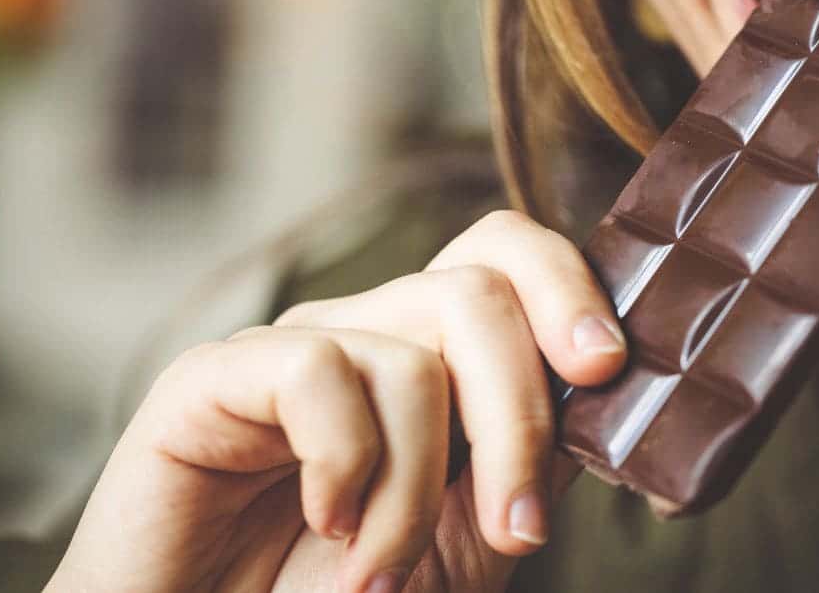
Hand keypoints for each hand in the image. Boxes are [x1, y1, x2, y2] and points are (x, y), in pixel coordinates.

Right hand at [48, 211, 626, 592]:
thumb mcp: (469, 536)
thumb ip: (531, 458)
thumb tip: (603, 392)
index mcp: (431, 357)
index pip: (505, 257)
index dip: (566, 288)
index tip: (605, 368)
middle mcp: (366, 334)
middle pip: (478, 292)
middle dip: (519, 419)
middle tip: (518, 531)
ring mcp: (294, 349)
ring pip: (413, 354)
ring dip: (419, 491)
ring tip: (383, 573)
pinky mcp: (213, 375)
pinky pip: (319, 371)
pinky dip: (345, 467)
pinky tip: (326, 524)